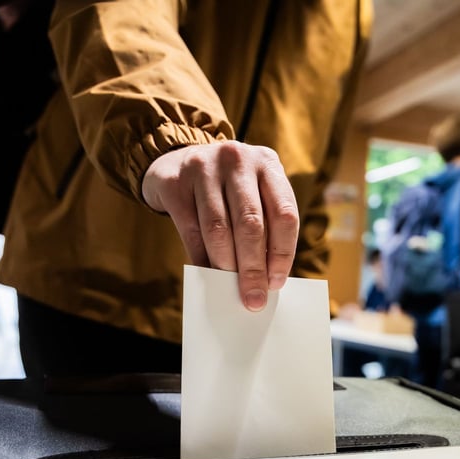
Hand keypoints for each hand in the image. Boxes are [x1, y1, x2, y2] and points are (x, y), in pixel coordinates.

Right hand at [142, 141, 298, 311]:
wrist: (177, 159)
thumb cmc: (226, 188)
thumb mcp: (251, 192)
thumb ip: (263, 225)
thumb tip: (266, 279)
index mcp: (267, 163)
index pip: (284, 214)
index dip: (283, 253)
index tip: (276, 282)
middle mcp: (238, 160)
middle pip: (251, 224)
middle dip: (253, 268)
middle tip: (254, 298)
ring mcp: (203, 167)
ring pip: (219, 229)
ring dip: (226, 266)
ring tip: (229, 287)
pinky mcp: (175, 181)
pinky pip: (191, 230)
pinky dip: (200, 258)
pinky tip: (206, 273)